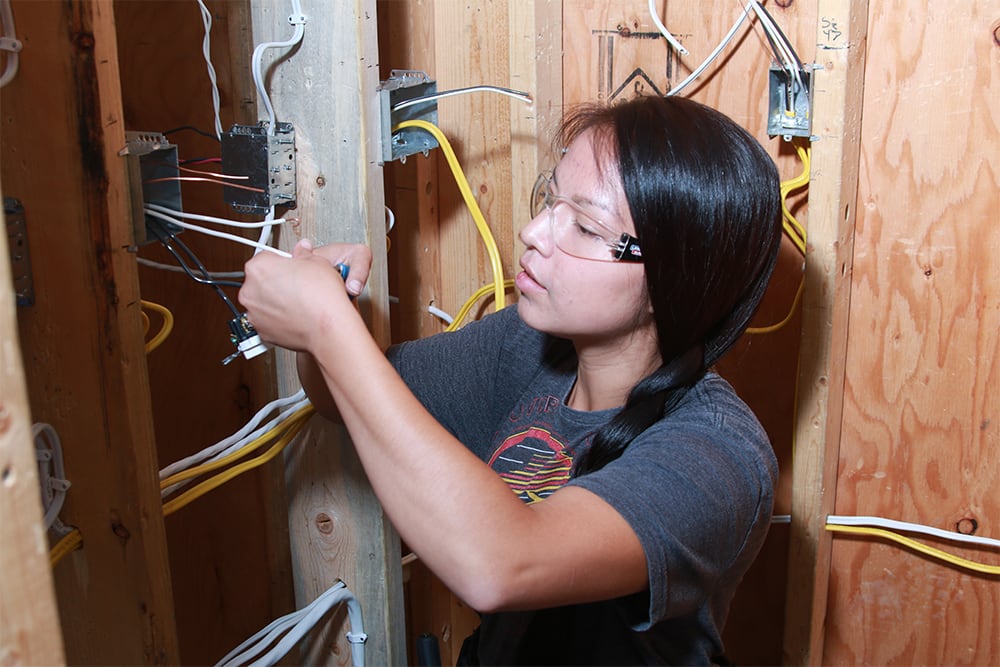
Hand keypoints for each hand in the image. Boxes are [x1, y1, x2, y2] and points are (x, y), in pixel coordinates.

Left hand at [239, 240, 371, 351]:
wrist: (328, 327)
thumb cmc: (322, 296)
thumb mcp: (317, 261)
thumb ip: (303, 253)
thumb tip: (302, 251)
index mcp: (258, 267)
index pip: (266, 258)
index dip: (282, 262)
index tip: (292, 267)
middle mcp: (249, 291)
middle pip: (260, 281)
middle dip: (276, 282)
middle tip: (297, 285)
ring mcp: (254, 313)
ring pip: (262, 302)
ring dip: (275, 301)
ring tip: (299, 302)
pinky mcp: (262, 331)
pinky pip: (267, 320)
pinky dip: (278, 319)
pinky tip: (296, 316)